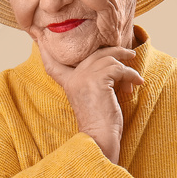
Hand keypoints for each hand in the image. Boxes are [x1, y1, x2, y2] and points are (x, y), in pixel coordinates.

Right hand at [38, 43, 143, 164]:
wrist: (100, 138)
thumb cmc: (100, 123)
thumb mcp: (91, 99)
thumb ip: (93, 83)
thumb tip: (111, 68)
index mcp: (68, 83)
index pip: (53, 63)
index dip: (47, 52)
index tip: (40, 39)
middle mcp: (73, 78)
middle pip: (93, 53)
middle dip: (114, 50)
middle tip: (130, 54)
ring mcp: (84, 78)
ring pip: (108, 58)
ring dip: (126, 66)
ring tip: (135, 77)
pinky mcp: (98, 81)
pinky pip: (118, 68)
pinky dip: (131, 75)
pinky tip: (136, 84)